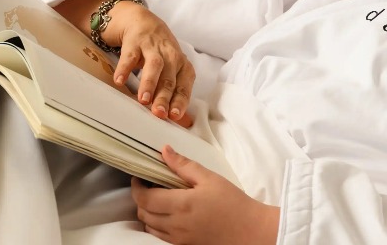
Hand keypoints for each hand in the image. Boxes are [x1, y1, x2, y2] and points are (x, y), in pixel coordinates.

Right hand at [55, 0, 195, 120]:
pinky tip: (119, 81)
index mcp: (182, 65)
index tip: (175, 116)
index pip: (184, 86)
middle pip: (169, 79)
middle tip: (158, 113)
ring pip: (154, 66)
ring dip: (150, 83)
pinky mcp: (135, 42)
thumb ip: (175, 94)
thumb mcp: (171, 70)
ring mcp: (152, 48)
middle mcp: (171, 56)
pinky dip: (125, 68)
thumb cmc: (160, 52)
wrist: (142, 21)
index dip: (180, 101)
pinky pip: (130, 56)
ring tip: (143, 100)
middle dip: (164, 97)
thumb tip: (182, 122)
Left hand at [131, 145, 278, 244]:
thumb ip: (184, 165)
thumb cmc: (232, 202)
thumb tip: (164, 151)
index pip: (145, 199)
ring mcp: (178, 239)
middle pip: (143, 213)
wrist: (249, 230)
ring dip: (147, 213)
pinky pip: (159, 237)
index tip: (139, 177)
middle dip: (141, 198)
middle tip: (149, 185)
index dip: (136, 187)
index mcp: (181, 205)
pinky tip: (168, 214)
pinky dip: (156, 225)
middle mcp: (175, 225)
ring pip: (149, 227)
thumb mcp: (210, 178)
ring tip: (158, 199)